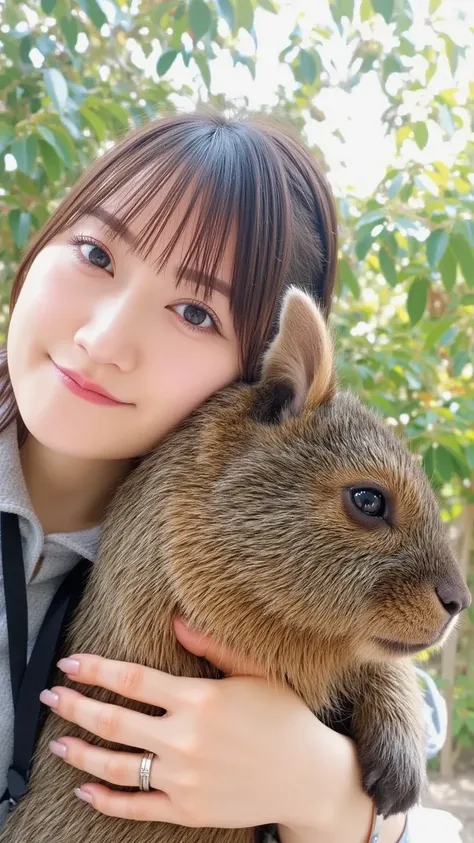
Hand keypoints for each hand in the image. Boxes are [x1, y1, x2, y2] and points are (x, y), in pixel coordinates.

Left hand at [40, 617, 326, 829]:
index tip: (70, 663)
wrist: (309, 777)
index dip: (96, 670)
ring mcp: (183, 778)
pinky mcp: (187, 810)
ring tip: (58, 742)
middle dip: (76, 707)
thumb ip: (212, 645)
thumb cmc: (283, 717)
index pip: (133, 680)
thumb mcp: (254, 672)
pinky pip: (135, 807)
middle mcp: (184, 739)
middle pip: (115, 721)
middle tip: (52, 696)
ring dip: (81, 753)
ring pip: (117, 766)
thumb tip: (174, 620)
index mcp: (199, 700)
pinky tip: (86, 788)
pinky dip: (105, 799)